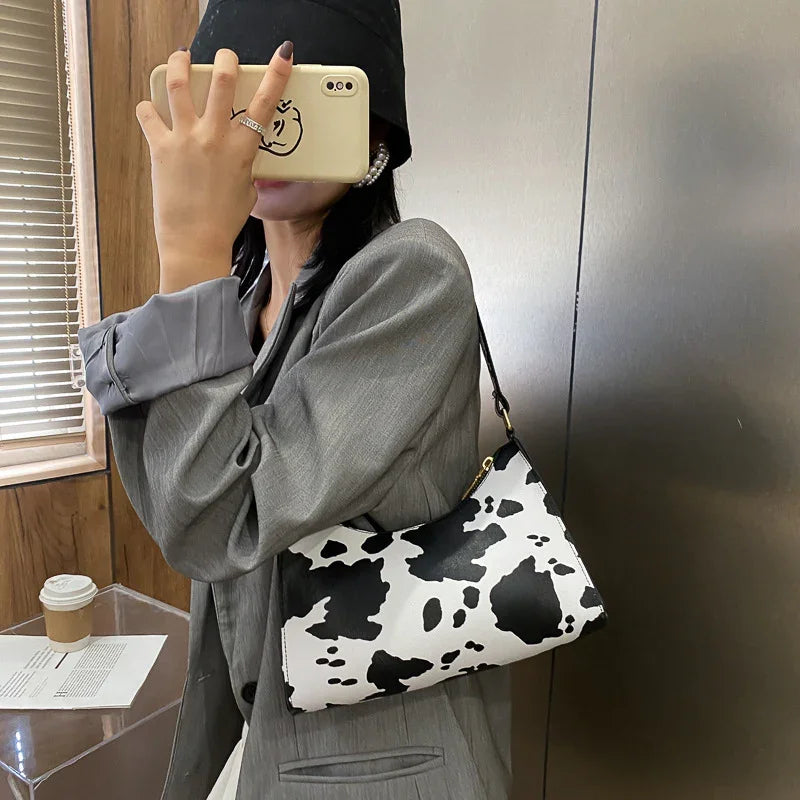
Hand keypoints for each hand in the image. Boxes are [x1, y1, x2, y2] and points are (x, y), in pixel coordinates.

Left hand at [135, 42, 293, 291]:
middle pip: (222, 81)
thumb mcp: (246, 191)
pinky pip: (148, 114)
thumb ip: (243, 166)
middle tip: (225, 56)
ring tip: (180, 58)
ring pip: (179, 84)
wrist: (195, 243)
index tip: (283, 55)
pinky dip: (148, 108)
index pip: (264, 103)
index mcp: (242, 149)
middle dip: (226, 60)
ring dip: (180, 64)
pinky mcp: (160, 147)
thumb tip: (235, 155)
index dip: (277, 75)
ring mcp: (185, 139)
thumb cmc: (223, 223)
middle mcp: (214, 137)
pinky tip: (151, 109)